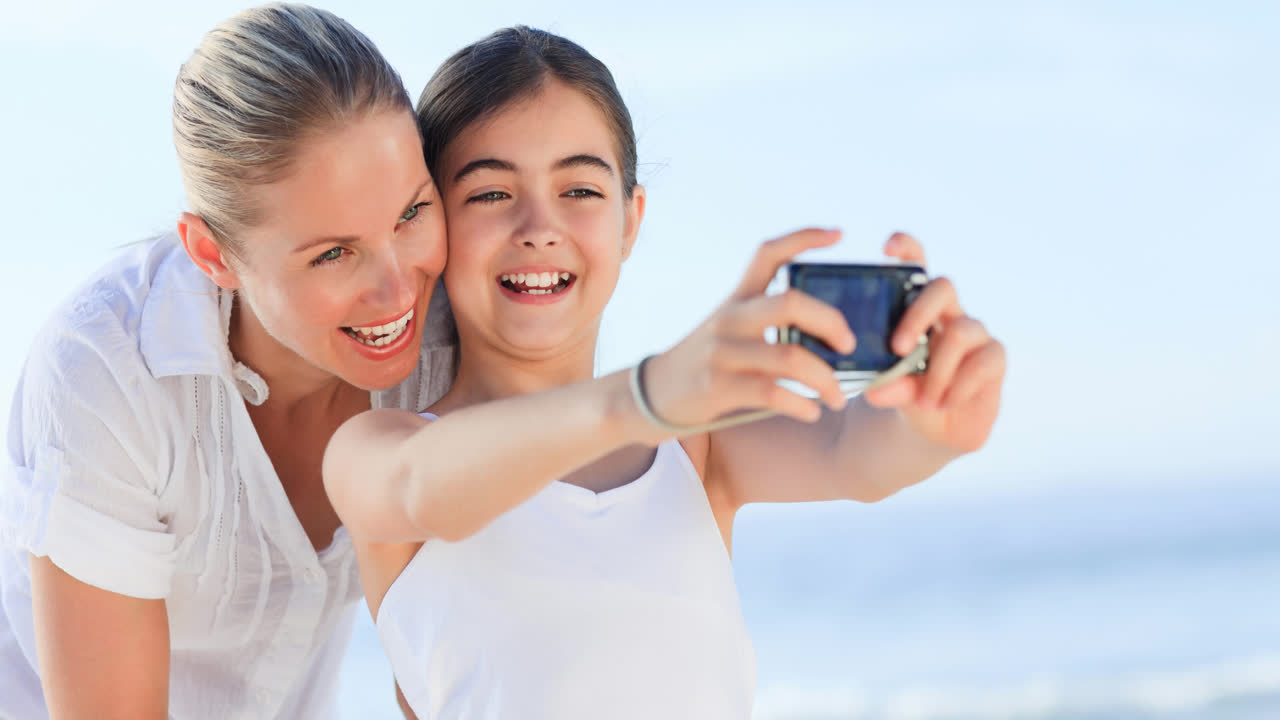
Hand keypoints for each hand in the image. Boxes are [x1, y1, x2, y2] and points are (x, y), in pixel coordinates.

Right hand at [642, 228, 854, 429]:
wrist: (651, 394)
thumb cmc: (704, 363)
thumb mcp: (727, 330)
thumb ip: (765, 325)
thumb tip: (828, 334)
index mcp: (736, 299)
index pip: (768, 253)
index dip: (804, 238)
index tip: (840, 234)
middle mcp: (730, 319)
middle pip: (791, 303)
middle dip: (831, 323)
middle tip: (849, 346)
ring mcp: (722, 352)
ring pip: (789, 356)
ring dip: (825, 379)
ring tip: (838, 397)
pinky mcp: (717, 387)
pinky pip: (772, 393)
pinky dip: (801, 405)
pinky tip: (811, 412)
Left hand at [863, 232, 1005, 452]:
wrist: (936, 429)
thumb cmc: (908, 394)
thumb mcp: (892, 389)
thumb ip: (888, 384)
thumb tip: (877, 391)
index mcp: (919, 310)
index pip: (917, 266)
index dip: (908, 249)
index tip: (888, 248)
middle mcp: (949, 313)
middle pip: (943, 287)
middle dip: (917, 315)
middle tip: (897, 348)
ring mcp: (975, 334)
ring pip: (959, 332)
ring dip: (937, 371)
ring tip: (924, 400)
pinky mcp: (994, 357)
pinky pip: (980, 362)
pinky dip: (956, 387)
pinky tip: (943, 403)